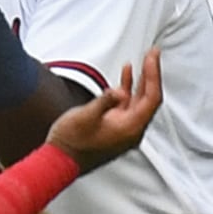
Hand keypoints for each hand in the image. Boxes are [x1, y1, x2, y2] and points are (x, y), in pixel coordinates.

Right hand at [44, 49, 165, 166]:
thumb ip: (105, 101)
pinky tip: (126, 74)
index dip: (154, 74)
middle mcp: (132, 130)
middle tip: (153, 54)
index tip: (152, 57)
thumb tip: (118, 91)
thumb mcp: (86, 117)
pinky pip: (128, 104)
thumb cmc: (70, 143)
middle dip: (151, 73)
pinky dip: (128, 88)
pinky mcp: (115, 126)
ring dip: (141, 79)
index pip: (152, 98)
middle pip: (149, 98)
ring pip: (140, 100)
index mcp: (130, 129)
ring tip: (144, 60)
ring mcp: (124, 128)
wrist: (59, 160)